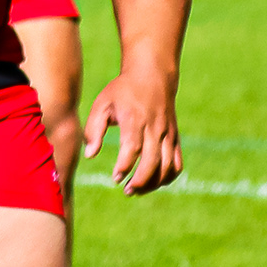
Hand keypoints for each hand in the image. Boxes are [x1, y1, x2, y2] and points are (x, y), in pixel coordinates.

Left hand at [80, 62, 184, 193]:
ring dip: (154, 183)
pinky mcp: (175, 138)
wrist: (152, 76)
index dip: (125, 166)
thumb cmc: (122, 91)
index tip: (115, 177)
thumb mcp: (102, 103)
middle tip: (126, 190)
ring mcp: (168, 134)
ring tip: (136, 190)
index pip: (133, 148)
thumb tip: (89, 155)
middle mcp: (155, 128)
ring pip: (168, 166)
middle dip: (140, 181)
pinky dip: (168, 177)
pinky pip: (177, 163)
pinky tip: (153, 183)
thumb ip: (93, 129)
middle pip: (153, 162)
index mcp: (135, 119)